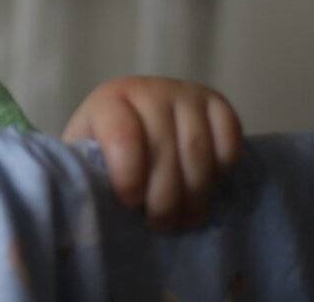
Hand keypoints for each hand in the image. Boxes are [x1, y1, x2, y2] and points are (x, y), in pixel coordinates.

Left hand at [62, 76, 241, 229]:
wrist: (136, 121)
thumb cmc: (107, 149)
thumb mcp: (87, 157)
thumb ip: (87, 171)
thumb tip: (85, 200)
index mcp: (108, 100)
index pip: (122, 137)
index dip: (128, 178)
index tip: (128, 202)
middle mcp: (148, 89)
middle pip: (165, 150)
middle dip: (165, 199)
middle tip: (159, 223)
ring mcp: (185, 93)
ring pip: (198, 151)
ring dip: (194, 195)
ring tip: (183, 217)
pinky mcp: (216, 102)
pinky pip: (228, 141)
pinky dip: (221, 170)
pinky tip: (205, 184)